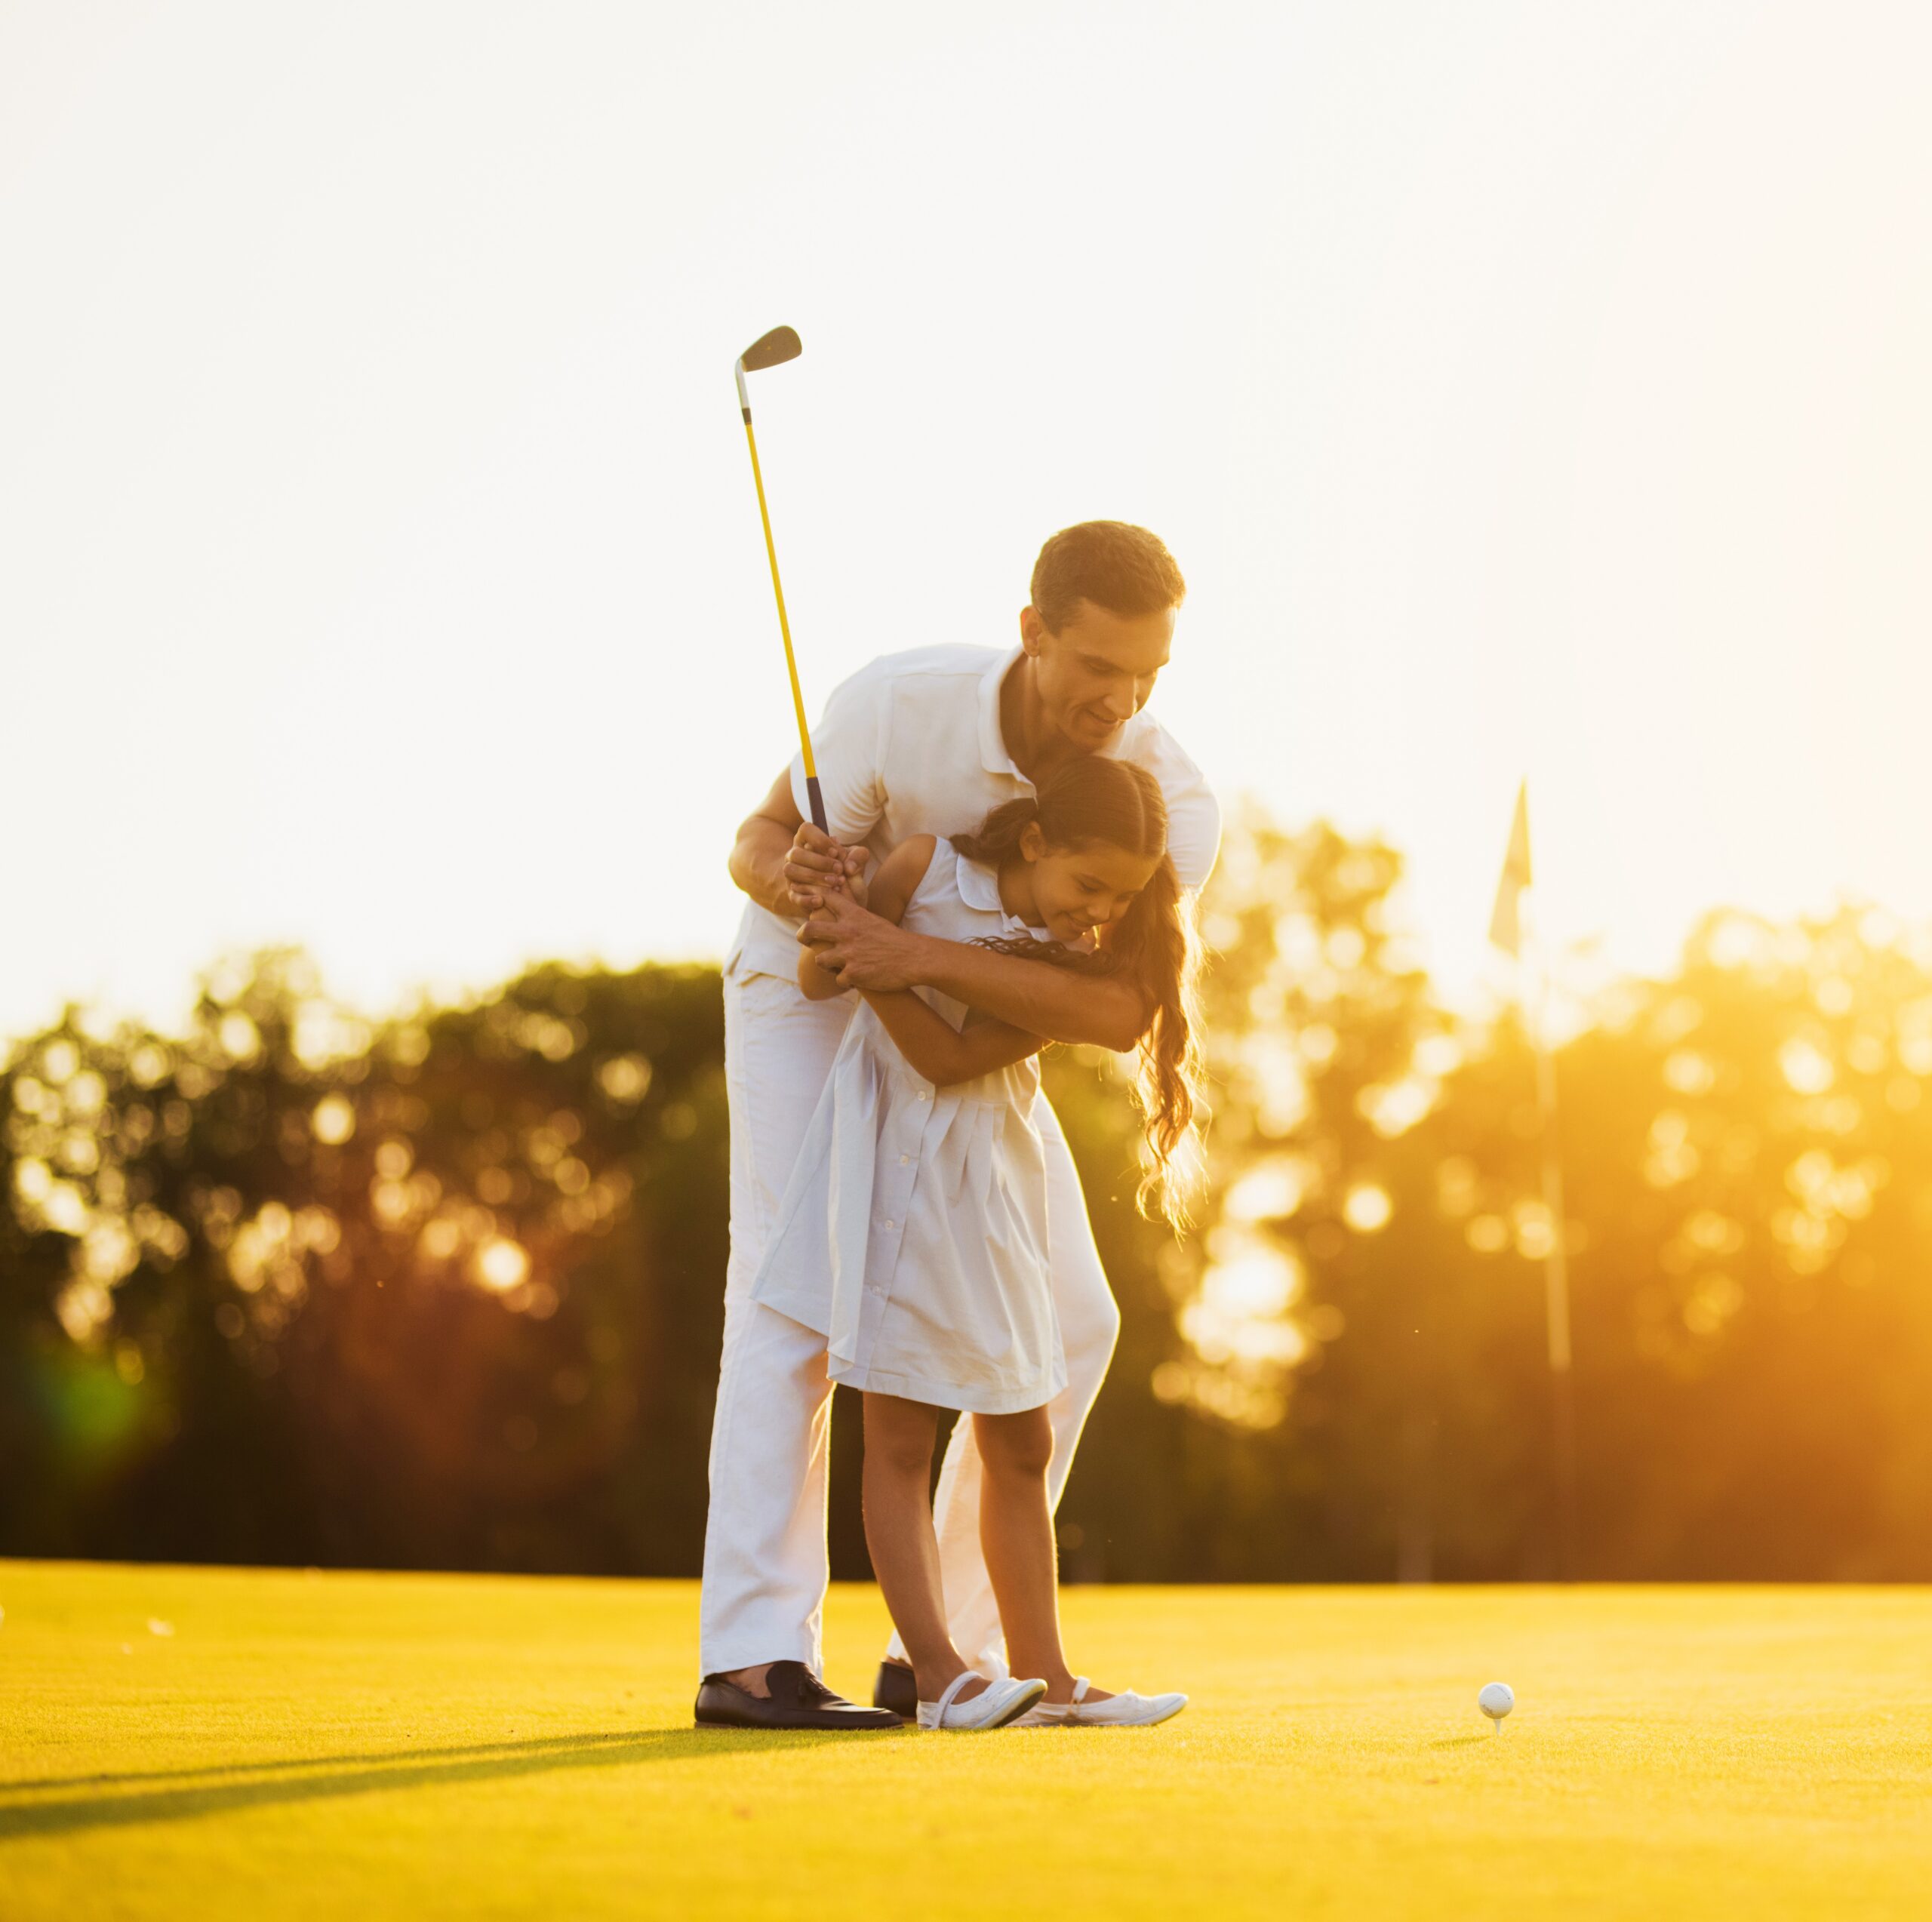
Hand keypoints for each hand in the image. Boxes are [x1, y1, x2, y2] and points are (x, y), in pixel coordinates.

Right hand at [783, 822, 868, 916]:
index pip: (806, 830)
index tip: (836, 853)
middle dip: (819, 862)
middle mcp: (795, 856)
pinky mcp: (793, 895)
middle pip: (796, 852)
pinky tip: (821, 900)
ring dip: (813, 877)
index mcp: (808, 841)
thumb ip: (859, 857)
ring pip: (790, 870)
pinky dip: (806, 898)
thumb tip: (849, 866)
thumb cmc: (847, 873)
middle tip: (839, 870)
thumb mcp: (857, 861)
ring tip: (834, 884)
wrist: (844, 899)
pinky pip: (793, 895)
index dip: (820, 840)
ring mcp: (791, 875)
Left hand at [793, 887, 926, 991]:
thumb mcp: (873, 920)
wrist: (914, 958)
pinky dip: (847, 980)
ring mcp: (848, 954)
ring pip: (820, 960)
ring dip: (827, 964)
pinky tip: (858, 977)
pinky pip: (838, 979)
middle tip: (806, 940)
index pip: (826, 898)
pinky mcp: (853, 974)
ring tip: (839, 965)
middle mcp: (847, 932)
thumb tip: (838, 911)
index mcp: (854, 915)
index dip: (813, 896)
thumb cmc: (894, 939)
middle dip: (803, 935)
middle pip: (809, 929)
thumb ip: (853, 916)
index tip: (810, 900)